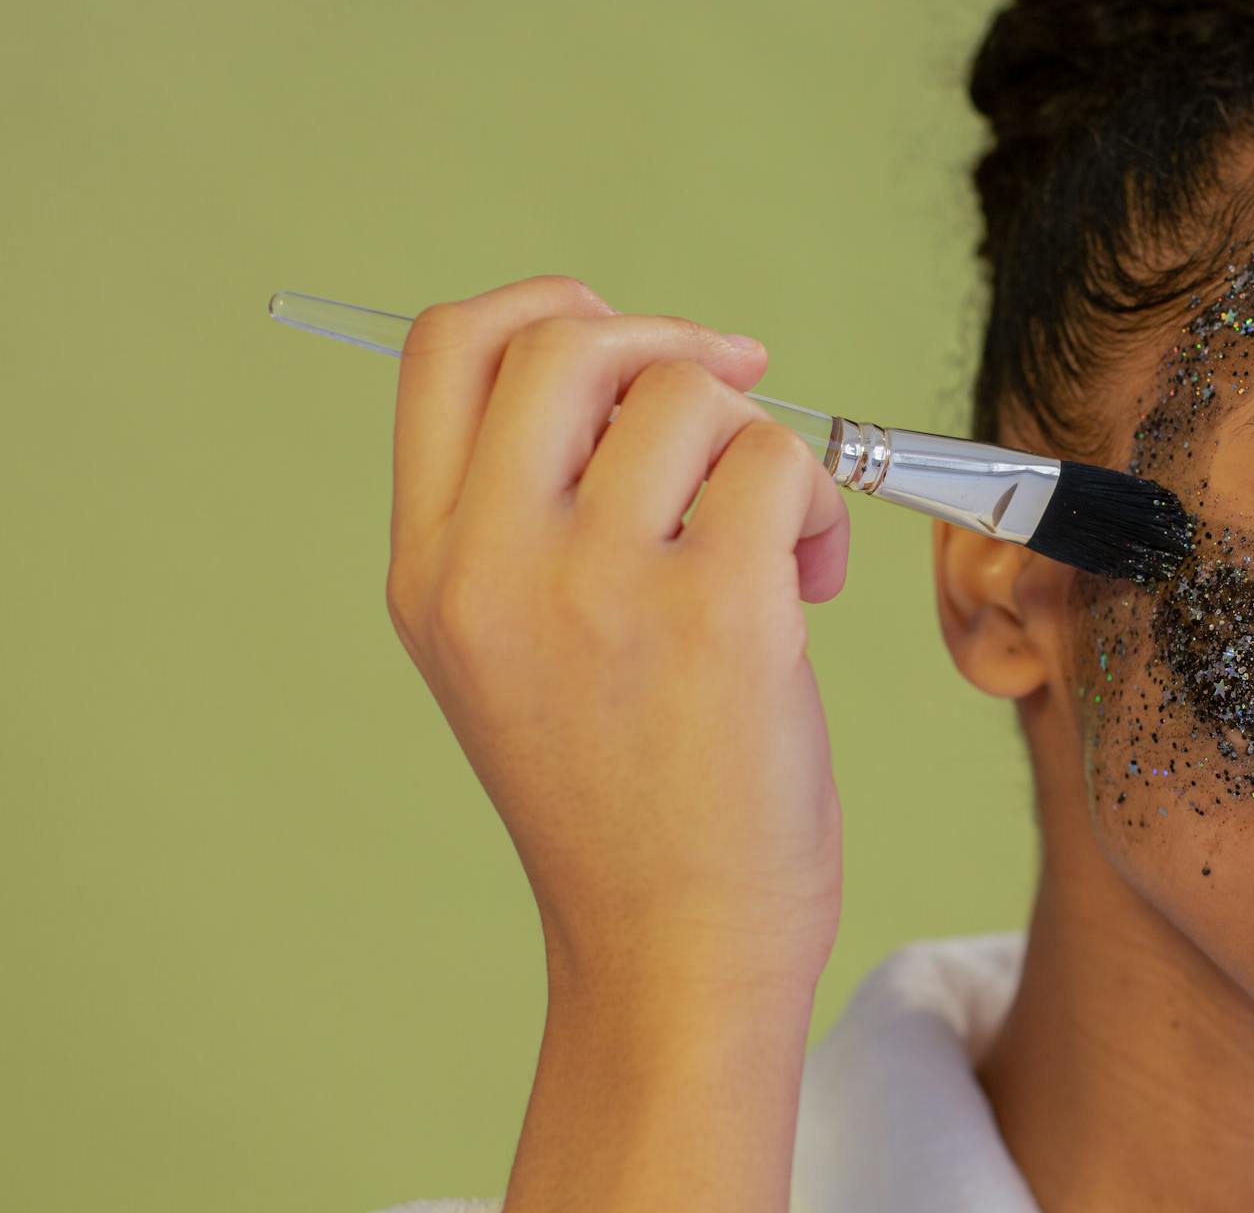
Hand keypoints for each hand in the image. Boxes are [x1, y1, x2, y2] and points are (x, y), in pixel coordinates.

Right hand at [383, 275, 849, 988]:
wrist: (673, 949)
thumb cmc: (624, 799)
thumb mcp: (517, 655)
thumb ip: (538, 514)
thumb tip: (653, 370)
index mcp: (432, 571)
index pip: (446, 350)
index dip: (548, 307)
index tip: (631, 340)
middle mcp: (492, 568)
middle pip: (566, 340)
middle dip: (670, 347)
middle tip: (735, 404)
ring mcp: (598, 587)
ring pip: (692, 393)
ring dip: (762, 443)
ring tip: (781, 538)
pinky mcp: (718, 612)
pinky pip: (779, 460)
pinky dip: (817, 498)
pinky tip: (815, 577)